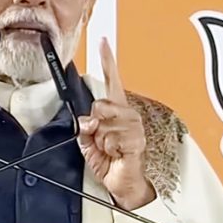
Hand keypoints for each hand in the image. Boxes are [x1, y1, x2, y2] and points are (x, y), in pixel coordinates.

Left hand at [77, 37, 154, 209]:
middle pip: (100, 105)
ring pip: (103, 125)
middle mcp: (127, 113)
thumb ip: (86, 126)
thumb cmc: (108, 160)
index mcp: (116, 109)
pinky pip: (111, 140)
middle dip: (94, 124)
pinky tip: (117, 155)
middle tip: (101, 139)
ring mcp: (134, 126)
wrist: (122, 182)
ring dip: (101, 142)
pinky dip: (109, 150)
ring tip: (111, 150)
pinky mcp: (137, 140)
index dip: (107, 59)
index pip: (111, 79)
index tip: (103, 41)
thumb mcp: (88, 141)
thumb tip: (88, 119)